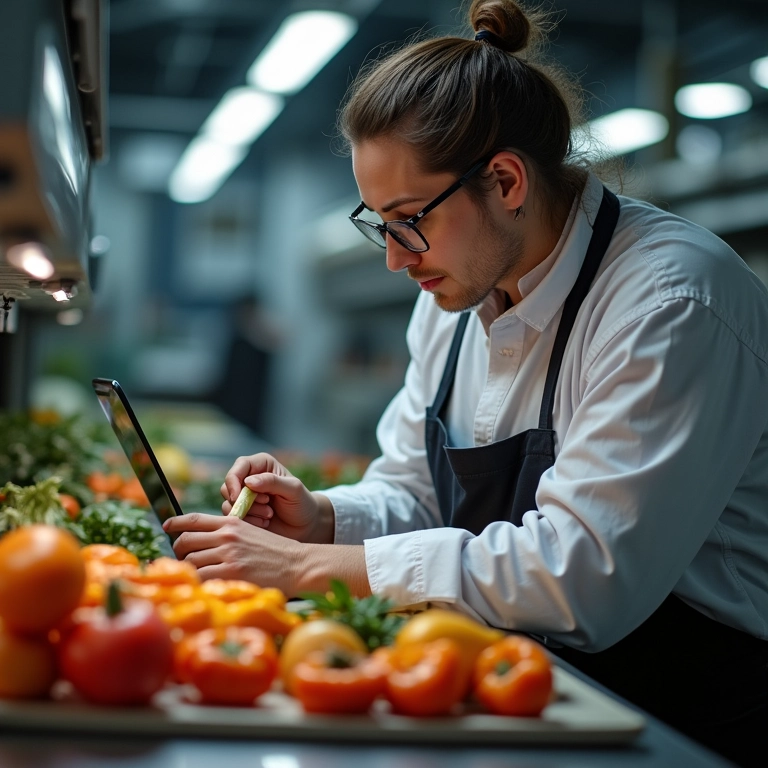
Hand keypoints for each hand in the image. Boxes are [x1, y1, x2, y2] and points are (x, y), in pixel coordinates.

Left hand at [163, 513, 302, 593]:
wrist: (298, 564)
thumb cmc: (277, 553)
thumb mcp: (252, 533)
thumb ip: (230, 534)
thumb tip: (206, 542)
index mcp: (231, 523)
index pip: (193, 519)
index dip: (175, 523)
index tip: (166, 527)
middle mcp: (226, 536)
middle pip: (185, 541)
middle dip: (178, 552)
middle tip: (182, 562)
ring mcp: (228, 554)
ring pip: (189, 562)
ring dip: (187, 571)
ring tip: (193, 578)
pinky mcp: (232, 574)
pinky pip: (201, 579)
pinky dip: (197, 584)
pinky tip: (201, 588)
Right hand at [220, 453, 333, 543]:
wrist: (305, 525)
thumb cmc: (302, 503)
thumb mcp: (293, 489)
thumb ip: (272, 482)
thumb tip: (248, 482)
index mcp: (261, 465)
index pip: (238, 467)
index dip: (233, 481)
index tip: (238, 497)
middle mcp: (249, 478)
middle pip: (227, 486)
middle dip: (244, 500)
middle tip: (267, 506)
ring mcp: (244, 497)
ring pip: (229, 504)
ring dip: (248, 512)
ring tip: (269, 515)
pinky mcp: (243, 513)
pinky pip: (234, 518)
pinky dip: (248, 522)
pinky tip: (265, 523)